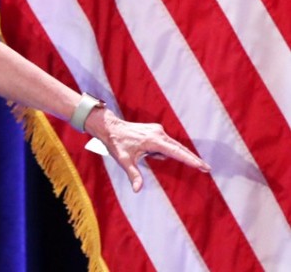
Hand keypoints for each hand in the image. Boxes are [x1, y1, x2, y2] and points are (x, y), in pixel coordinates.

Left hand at [85, 108, 210, 191]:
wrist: (110, 127)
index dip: (190, 160)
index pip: (176, 152)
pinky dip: (161, 151)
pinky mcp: (155, 130)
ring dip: (169, 155)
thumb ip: (133, 174)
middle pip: (180, 149)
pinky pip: (164, 144)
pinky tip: (144, 151)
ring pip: (172, 146)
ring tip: (142, 153)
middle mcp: (158, 133)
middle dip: (192, 159)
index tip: (203, 166)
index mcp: (153, 140)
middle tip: (206, 169)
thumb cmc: (116, 144)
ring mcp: (157, 130)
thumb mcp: (124, 160)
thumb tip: (137, 190)